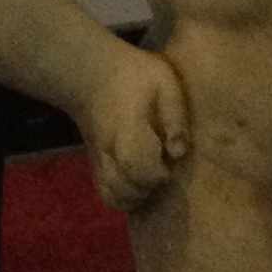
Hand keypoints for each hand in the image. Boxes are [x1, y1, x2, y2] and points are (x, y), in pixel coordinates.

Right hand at [81, 45, 190, 209]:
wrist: (92, 75)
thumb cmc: (134, 74)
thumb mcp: (163, 81)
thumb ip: (174, 115)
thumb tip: (179, 153)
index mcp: (128, 129)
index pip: (137, 166)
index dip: (157, 174)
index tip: (168, 164)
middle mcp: (109, 151)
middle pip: (124, 190)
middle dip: (149, 188)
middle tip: (162, 170)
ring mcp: (98, 161)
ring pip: (112, 197)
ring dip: (135, 196)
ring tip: (150, 178)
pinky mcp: (95, 165)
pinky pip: (105, 193)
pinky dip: (122, 196)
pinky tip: (136, 181)